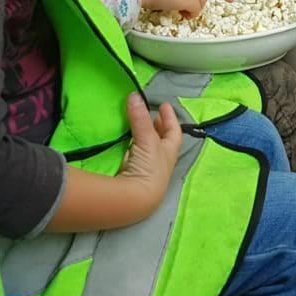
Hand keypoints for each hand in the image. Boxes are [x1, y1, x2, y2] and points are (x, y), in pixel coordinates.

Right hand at [119, 93, 180, 210]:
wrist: (135, 199)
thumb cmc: (149, 169)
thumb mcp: (148, 141)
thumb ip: (140, 118)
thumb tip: (134, 95)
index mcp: (168, 152)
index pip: (173, 132)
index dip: (170, 118)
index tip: (164, 105)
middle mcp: (159, 160)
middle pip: (161, 140)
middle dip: (157, 127)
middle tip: (150, 113)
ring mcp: (145, 168)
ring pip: (146, 147)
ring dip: (143, 135)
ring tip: (135, 122)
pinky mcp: (130, 173)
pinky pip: (131, 154)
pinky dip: (129, 145)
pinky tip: (123, 141)